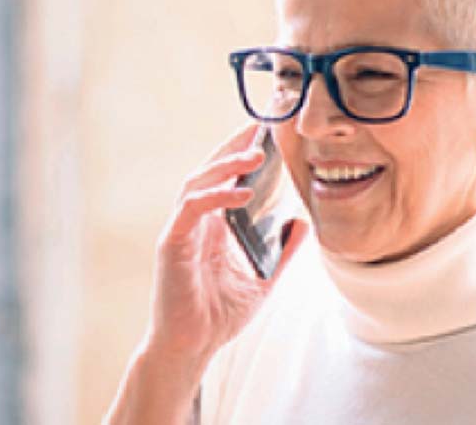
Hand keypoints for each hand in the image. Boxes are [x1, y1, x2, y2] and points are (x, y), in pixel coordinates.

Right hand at [145, 124, 307, 363]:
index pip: (225, 180)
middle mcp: (194, 223)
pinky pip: (191, 210)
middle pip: (209, 172)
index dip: (242, 154)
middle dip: (233, 147)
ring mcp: (181, 232)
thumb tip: (303, 225)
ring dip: (226, 166)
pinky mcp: (172, 245)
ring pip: (197, 183)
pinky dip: (215, 197)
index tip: (265, 133)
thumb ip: (281, 252)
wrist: (192, 348)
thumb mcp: (262, 278)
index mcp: (213, 227)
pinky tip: (242, 193)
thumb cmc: (219, 315)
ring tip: (256, 155)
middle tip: (259, 127)